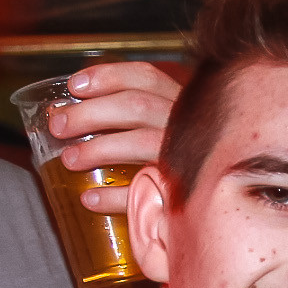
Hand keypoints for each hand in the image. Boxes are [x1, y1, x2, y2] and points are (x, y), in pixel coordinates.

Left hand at [48, 61, 182, 214]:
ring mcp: (189, 159)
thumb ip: (135, 119)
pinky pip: (146, 192)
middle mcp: (188, 125)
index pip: (145, 77)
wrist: (228, 210)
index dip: (108, 77)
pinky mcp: (185, 194)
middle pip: (136, 106)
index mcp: (182, 103)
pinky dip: (115, 196)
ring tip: (69, 160)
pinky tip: (90, 198)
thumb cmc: (184, 163)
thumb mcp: (167, 129)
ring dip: (98, 149)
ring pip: (140, 143)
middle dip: (90, 113)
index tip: (74, 86)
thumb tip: (72, 116)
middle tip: (58, 125)